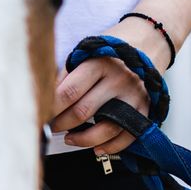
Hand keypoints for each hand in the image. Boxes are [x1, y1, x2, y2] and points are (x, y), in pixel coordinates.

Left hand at [50, 18, 168, 155]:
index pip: (69, 92)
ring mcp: (134, 95)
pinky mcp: (146, 107)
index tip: (41, 115)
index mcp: (98, 64)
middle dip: (62, 124)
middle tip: (52, 126)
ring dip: (83, 139)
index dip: (51, 108)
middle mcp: (118, 80)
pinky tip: (96, 148)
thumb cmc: (110, 49)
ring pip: (107, 128)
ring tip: (69, 138)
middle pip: (83, 111)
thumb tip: (46, 100)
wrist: (149, 41)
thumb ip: (66, 75)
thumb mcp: (86, 53)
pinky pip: (128, 135)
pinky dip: (111, 146)